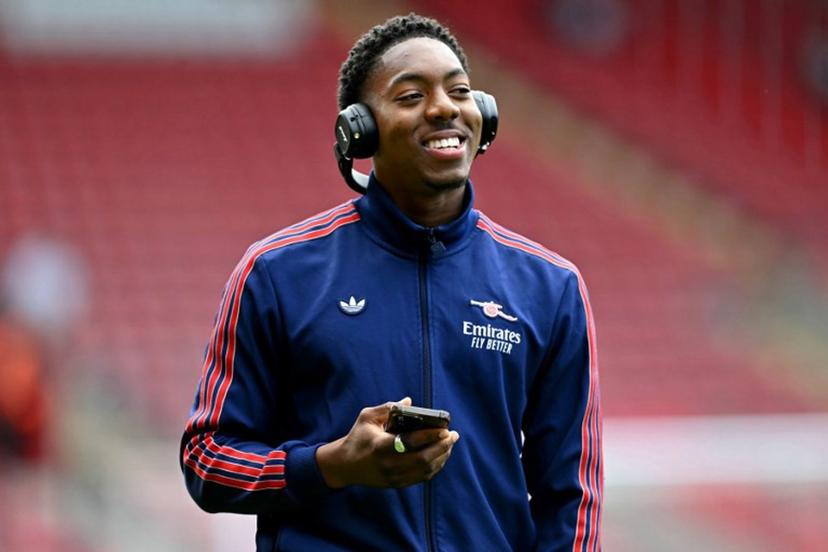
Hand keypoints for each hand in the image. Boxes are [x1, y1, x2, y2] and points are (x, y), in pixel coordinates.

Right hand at [316, 397, 459, 488]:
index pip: (411, 441)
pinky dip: (434, 467)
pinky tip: (441, 456)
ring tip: (450, 444)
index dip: (430, 435)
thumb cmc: (357, 437)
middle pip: (423, 458)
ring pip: (425, 470)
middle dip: (442, 447)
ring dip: (442, 457)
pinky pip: (421, 478)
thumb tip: (409, 401)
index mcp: (381, 446)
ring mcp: (394, 477)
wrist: (344, 466)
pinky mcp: (397, 484)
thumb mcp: (367, 417)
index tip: (444, 428)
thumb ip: (388, 407)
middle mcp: (389, 464)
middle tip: (453, 435)